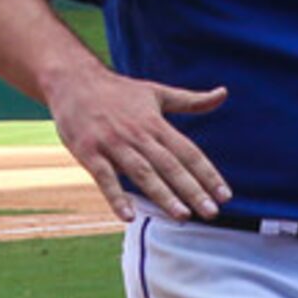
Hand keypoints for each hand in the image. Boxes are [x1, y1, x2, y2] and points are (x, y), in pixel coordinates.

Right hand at [48, 70, 232, 221]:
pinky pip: (104, 178)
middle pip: (170, 165)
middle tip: (212, 212)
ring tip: (182, 216)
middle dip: (192, 190)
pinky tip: (128, 216)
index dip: (207, 174)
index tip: (225, 195)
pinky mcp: (88, 152)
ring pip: (142, 172)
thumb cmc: (118, 91)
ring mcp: (113, 143)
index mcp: (156, 123)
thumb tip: (224, 93)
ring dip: (163, 195)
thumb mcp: (157, 92)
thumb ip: (191, 100)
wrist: (72, 80)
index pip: (188, 152)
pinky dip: (116, 197)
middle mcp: (138, 134)